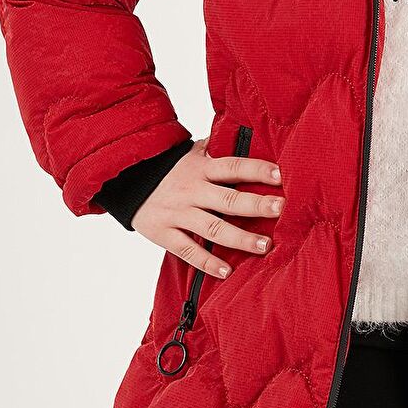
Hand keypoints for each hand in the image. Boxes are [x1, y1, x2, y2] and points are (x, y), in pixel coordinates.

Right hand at [132, 136, 284, 278]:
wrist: (127, 181)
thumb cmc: (171, 169)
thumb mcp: (192, 153)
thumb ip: (218, 149)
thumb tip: (249, 135)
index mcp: (201, 167)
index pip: (233, 166)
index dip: (257, 169)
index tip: (280, 175)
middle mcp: (191, 190)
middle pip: (227, 199)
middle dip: (255, 204)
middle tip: (280, 209)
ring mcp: (177, 213)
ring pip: (212, 228)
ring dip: (240, 238)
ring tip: (264, 246)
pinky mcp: (164, 233)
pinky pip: (187, 250)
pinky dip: (207, 262)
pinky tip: (226, 272)